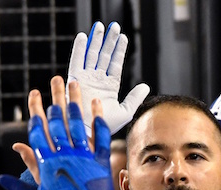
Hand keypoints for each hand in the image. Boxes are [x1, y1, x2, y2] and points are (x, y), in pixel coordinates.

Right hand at [0, 76, 113, 189]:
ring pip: (78, 124)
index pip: (38, 130)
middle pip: (58, 120)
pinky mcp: (101, 161)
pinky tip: (96, 104)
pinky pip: (100, 136)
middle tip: (56, 80)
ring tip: (74, 84)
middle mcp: (64, 155)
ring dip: (75, 102)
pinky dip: (98, 119)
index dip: (36, 110)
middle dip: (56, 97)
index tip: (34, 94)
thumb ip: (21, 183)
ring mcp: (83, 156)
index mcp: (46, 162)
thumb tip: (2, 175)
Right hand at [67, 21, 149, 135]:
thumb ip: (134, 98)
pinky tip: (84, 37)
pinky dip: (79, 49)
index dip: (119, 50)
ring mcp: (86, 79)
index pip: (115, 64)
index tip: (123, 37)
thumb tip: (146, 86)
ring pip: (92, 55)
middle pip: (104, 55)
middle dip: (109, 40)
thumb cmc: (104, 126)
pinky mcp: (74, 80)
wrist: (87, 133)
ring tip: (101, 26)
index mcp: (109, 86)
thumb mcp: (125, 112)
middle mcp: (97, 80)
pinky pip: (76, 61)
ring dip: (96, 40)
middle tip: (114, 25)